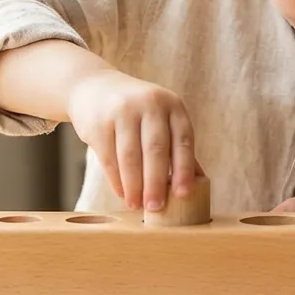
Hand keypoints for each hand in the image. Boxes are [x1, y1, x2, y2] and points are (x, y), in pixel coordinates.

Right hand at [66, 69, 201, 210]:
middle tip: (156, 207)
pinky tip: (122, 193)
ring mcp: (122, 110)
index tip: (183, 194)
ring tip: (136, 205)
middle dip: (156, 183)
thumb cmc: (137, 112)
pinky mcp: (98, 122)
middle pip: (155, 149)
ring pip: (130, 156)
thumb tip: (199, 184)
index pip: (183, 140)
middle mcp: (150, 104)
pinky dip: (116, 179)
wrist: (94, 87)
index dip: (184, 169)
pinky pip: (108, 157)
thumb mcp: (161, 120)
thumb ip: (177, 147)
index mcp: (173, 106)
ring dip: (134, 185)